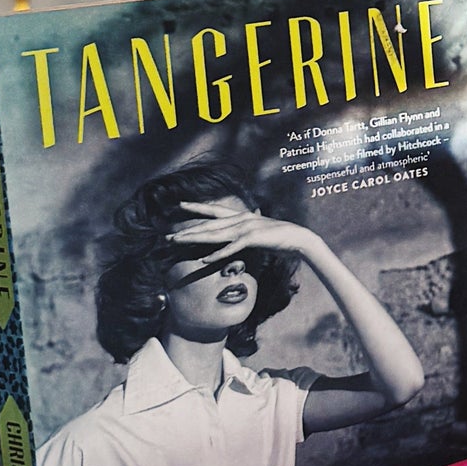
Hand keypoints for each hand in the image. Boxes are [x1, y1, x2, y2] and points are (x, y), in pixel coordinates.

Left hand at [171, 200, 318, 263]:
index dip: (197, 208)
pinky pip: (231, 248)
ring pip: (215, 235)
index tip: (180, 205)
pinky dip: (217, 255)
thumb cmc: (280, 236)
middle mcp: (241, 219)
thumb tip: (245, 226)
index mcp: (242, 216)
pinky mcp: (252, 238)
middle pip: (209, 225)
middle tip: (168, 235)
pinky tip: (204, 260)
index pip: (215, 211)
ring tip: (178, 242)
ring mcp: (246, 228)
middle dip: (188, 230)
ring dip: (194, 239)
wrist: (298, 238)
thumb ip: (249, 229)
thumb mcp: (260, 230)